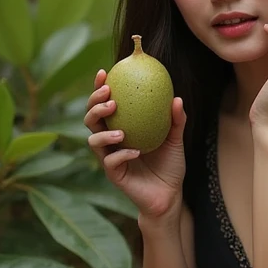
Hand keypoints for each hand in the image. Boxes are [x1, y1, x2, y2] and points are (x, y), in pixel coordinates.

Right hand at [84, 69, 186, 221]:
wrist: (170, 195)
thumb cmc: (170, 165)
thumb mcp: (175, 140)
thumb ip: (176, 120)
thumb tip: (177, 99)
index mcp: (121, 127)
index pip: (104, 105)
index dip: (99, 88)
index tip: (104, 73)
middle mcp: (111, 141)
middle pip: (90, 119)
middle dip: (94, 105)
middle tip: (110, 98)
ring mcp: (110, 158)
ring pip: (93, 141)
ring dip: (104, 132)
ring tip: (120, 131)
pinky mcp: (115, 175)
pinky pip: (111, 162)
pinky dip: (121, 155)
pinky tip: (135, 151)